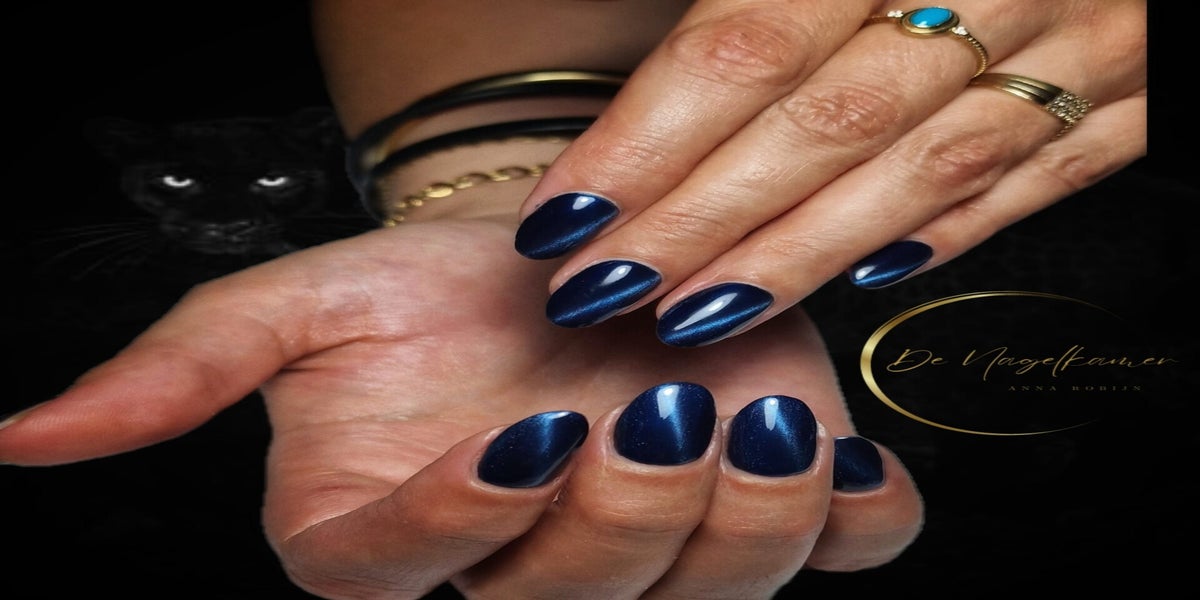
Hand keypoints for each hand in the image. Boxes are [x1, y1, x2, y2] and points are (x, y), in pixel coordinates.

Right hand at [0, 214, 920, 598]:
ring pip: (720, 590)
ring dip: (749, 509)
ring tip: (750, 408)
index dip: (468, 521)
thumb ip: (188, 371)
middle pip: (584, 599)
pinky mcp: (772, 504)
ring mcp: (665, 549)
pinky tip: (847, 456)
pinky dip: (863, 516)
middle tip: (642, 396)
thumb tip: (27, 438)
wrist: (565, 243)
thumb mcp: (304, 308)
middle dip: (627, 507)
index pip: (418, 574)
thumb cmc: (433, 287)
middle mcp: (535, 568)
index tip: (513, 435)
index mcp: (406, 535)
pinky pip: (850, 551)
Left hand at [516, 0, 1146, 346]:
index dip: (642, 146)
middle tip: (600, 291)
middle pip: (815, 129)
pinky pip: (1040, 176)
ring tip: (693, 314)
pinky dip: (946, 234)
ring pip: (916, 173)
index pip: (738, 48)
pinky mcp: (1135, 85)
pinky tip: (864, 280)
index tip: (564, 217)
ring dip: (794, 257)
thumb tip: (643, 52)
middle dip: (694, 226)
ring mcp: (1078, 38)